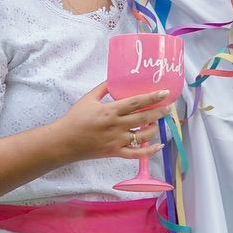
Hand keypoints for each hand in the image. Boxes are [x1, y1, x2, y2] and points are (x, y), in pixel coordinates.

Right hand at [52, 83, 171, 161]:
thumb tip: (115, 78)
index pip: (136, 102)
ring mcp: (117, 141)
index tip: (165, 93)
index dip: (152, 97)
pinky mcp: (115, 152)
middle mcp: (117, 126)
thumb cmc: (75, 118)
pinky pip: (136, 154)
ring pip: (143, 136)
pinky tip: (158, 145)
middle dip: (159, 112)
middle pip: (144, 118)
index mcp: (110, 110)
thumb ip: (103, 88)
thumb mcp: (88, 98)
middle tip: (168, 107)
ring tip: (159, 122)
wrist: (64, 141)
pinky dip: (149, 151)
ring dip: (155, 129)